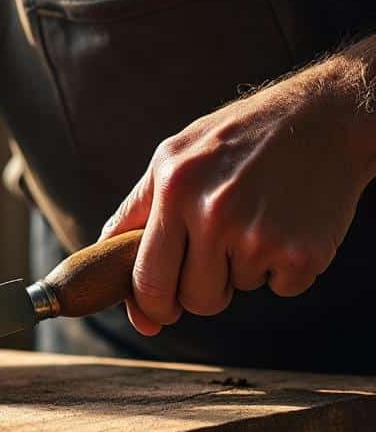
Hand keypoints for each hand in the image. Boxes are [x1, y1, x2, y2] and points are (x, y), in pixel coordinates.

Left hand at [102, 58, 375, 335]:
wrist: (325, 118)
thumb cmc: (239, 139)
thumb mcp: (172, 158)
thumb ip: (135, 212)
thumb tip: (106, 264)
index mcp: (173, 189)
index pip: (146, 277)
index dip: (149, 305)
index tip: (155, 312)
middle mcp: (213, 213)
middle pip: (193, 299)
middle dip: (198, 294)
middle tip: (215, 259)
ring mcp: (259, 235)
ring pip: (236, 292)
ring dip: (243, 271)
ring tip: (256, 220)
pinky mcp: (302, 253)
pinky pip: (281, 288)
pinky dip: (284, 269)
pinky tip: (288, 225)